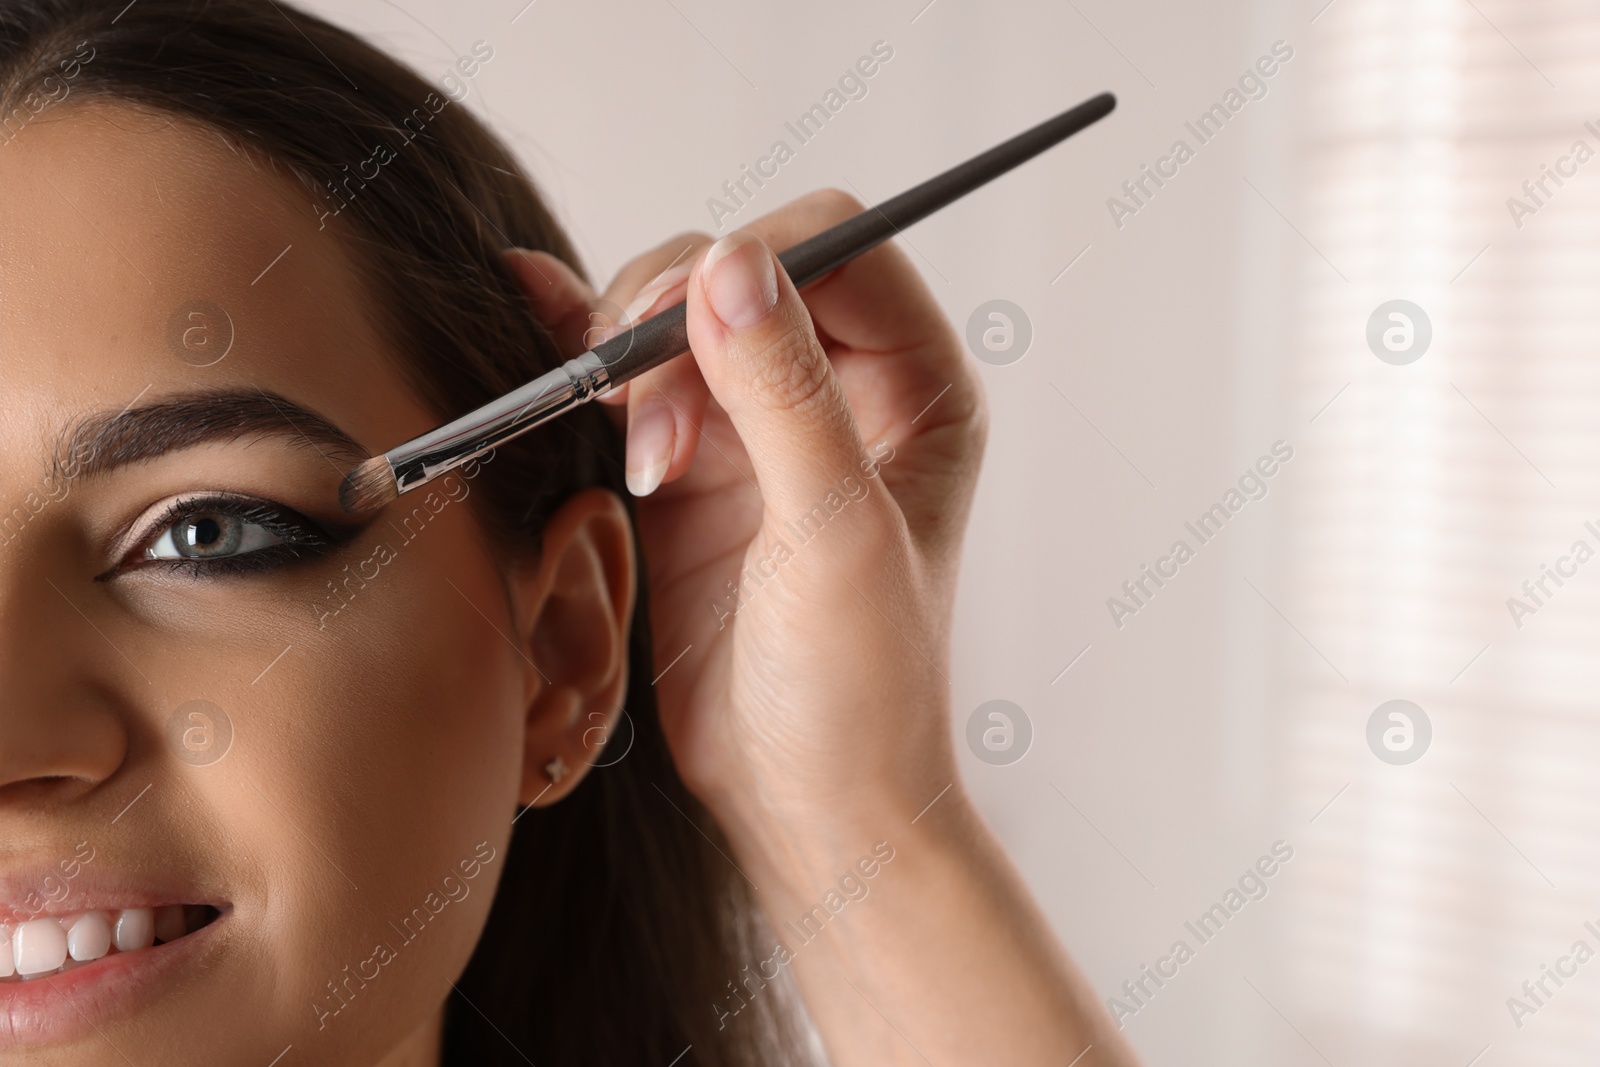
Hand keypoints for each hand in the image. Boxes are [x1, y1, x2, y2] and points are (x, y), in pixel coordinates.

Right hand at [510, 192, 1141, 1066]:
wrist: (808, 797)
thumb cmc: (859, 689)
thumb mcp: (834, 534)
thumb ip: (785, 392)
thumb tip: (728, 263)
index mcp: (918, 386)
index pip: (836, 247)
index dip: (750, 261)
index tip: (674, 326)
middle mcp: (846, 389)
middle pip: (744, 270)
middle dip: (676, 321)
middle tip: (644, 417)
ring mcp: (763, 424)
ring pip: (680, 319)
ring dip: (631, 360)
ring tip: (640, 461)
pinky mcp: (694, 466)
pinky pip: (634, 380)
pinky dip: (584, 348)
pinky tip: (539, 305)